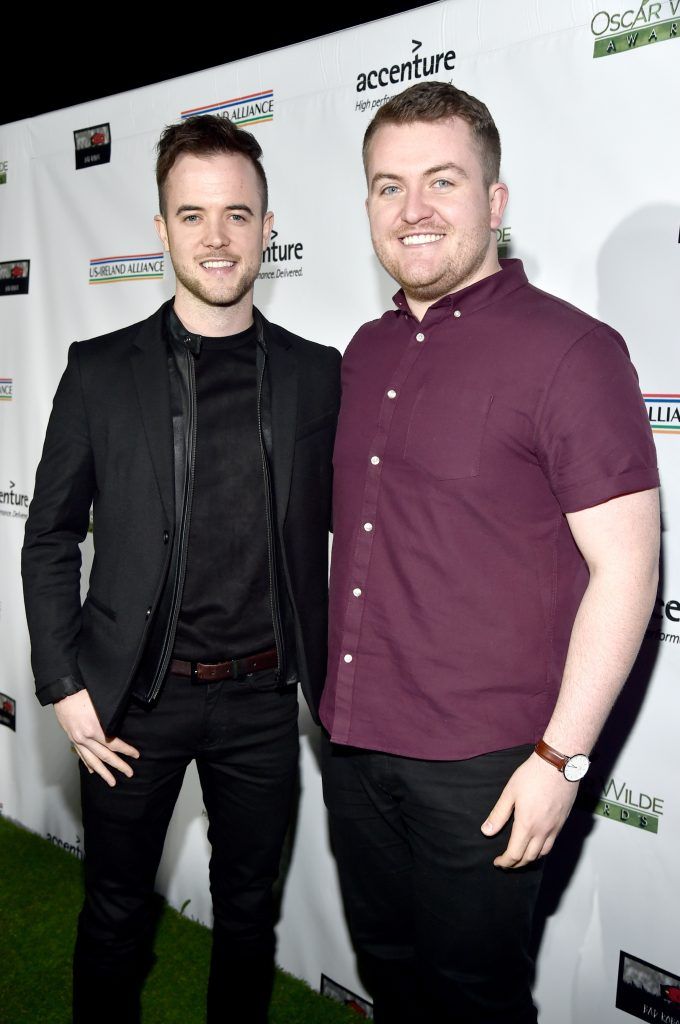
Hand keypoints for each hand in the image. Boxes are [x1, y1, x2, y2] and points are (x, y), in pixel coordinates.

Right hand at [54, 689, 139, 786]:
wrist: (63, 692)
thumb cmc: (83, 694)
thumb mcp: (100, 706)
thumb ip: (109, 719)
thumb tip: (120, 729)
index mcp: (94, 729)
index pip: (114, 744)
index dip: (126, 750)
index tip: (136, 755)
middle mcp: (85, 738)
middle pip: (105, 756)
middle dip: (118, 765)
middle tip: (129, 773)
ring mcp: (77, 740)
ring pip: (92, 760)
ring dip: (103, 772)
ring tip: (111, 781)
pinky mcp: (72, 739)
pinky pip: (81, 754)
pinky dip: (88, 763)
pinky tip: (93, 771)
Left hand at [480, 752, 578, 867]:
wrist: (559, 765)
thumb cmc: (532, 776)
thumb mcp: (510, 793)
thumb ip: (498, 814)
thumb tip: (486, 831)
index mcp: (526, 825)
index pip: (515, 854)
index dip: (505, 862)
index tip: (497, 862)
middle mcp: (542, 831)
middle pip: (529, 858)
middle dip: (516, 864)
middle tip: (506, 862)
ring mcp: (554, 828)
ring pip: (542, 854)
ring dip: (529, 860)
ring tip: (519, 857)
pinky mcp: (562, 822)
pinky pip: (552, 844)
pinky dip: (542, 851)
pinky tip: (536, 845)